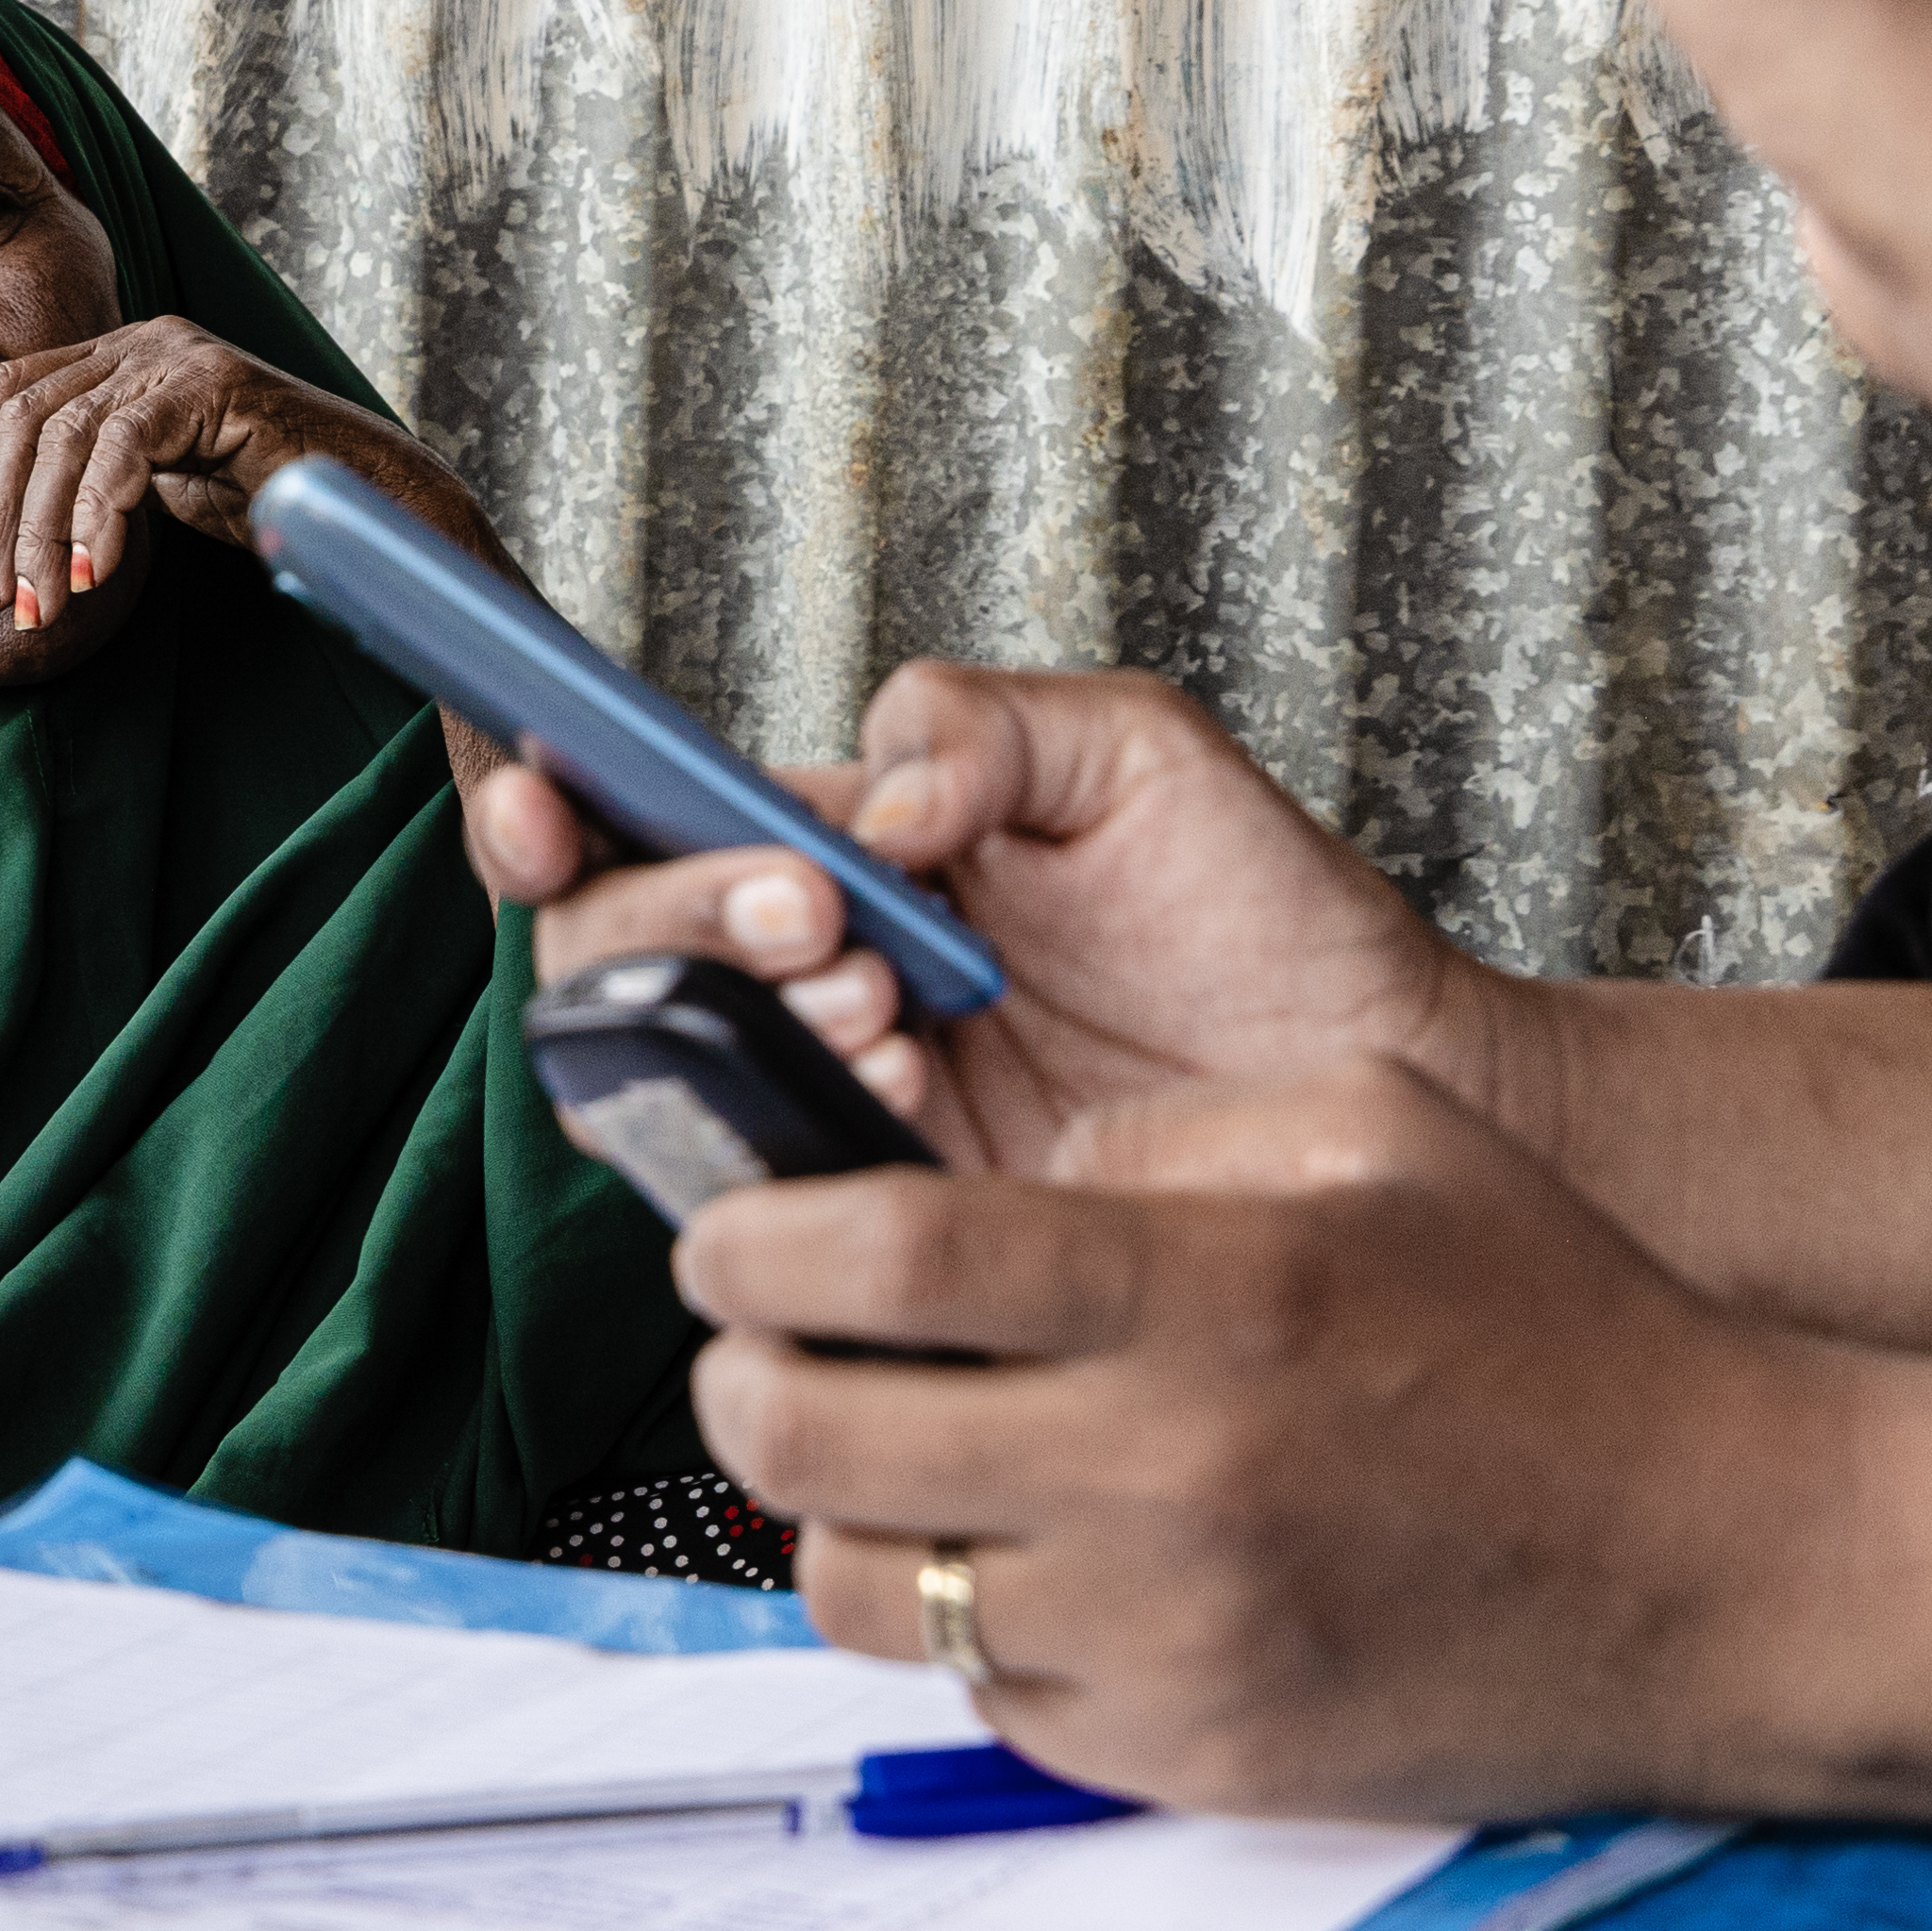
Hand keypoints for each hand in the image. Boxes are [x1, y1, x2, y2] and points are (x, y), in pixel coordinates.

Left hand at [0, 321, 453, 625]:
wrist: (362, 500)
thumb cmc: (258, 499)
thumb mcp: (149, 486)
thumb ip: (83, 483)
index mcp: (116, 355)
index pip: (7, 388)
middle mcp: (142, 339)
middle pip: (29, 414)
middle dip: (0, 513)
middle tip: (0, 596)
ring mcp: (179, 353)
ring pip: (69, 434)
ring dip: (45, 531)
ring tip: (46, 605)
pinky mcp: (215, 383)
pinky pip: (127, 444)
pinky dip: (100, 513)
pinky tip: (97, 572)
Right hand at [457, 660, 1508, 1168]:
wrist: (1382, 1100)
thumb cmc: (1272, 926)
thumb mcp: (1139, 757)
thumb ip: (986, 723)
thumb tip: (877, 793)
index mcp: (842, 838)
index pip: (643, 806)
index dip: (555, 797)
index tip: (549, 797)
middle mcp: (811, 964)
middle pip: (613, 938)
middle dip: (680, 912)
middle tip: (820, 915)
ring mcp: (830, 1090)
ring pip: (656, 1061)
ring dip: (735, 1014)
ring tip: (886, 1004)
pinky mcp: (873, 1207)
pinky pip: (750, 1184)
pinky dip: (790, 1125)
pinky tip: (903, 1089)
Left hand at [682, 1060, 1931, 1823]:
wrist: (1730, 1564)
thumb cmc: (1559, 1327)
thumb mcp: (1374, 1126)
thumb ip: (1153, 1128)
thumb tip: (980, 1174)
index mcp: (1203, 1293)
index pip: (873, 1261)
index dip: (749, 1241)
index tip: (725, 1237)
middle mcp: (1164, 1476)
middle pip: (805, 1440)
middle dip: (744, 1381)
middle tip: (770, 1351)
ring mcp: (1170, 1640)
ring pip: (863, 1592)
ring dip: (842, 1519)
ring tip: (903, 1462)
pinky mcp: (1189, 1760)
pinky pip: (983, 1699)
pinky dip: (975, 1630)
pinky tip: (1046, 1561)